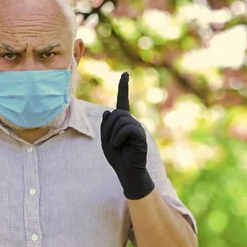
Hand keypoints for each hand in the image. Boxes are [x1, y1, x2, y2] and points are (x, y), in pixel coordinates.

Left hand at [101, 72, 154, 199]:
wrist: (128, 173)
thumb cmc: (117, 157)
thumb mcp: (105, 140)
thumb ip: (105, 125)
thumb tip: (108, 111)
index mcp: (123, 121)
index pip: (122, 100)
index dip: (124, 86)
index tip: (125, 73)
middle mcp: (132, 121)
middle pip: (115, 114)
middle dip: (107, 128)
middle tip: (111, 143)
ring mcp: (137, 128)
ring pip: (119, 121)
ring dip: (112, 135)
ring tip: (116, 146)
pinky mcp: (141, 136)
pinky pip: (125, 129)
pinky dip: (118, 138)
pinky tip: (120, 146)